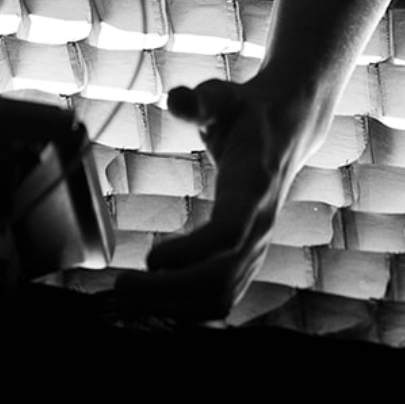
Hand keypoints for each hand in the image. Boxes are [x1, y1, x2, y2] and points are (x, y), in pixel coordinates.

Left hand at [109, 76, 311, 322]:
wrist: (283, 130)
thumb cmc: (243, 111)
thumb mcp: (222, 94)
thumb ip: (200, 99)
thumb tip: (177, 99)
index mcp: (253, 186)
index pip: (229, 232)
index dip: (192, 252)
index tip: (151, 258)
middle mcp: (260, 225)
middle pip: (221, 278)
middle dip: (170, 291)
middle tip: (121, 287)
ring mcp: (256, 248)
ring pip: (222, 298)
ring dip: (174, 307)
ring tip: (129, 299)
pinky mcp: (246, 259)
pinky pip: (221, 298)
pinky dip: (187, 309)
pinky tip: (151, 303)